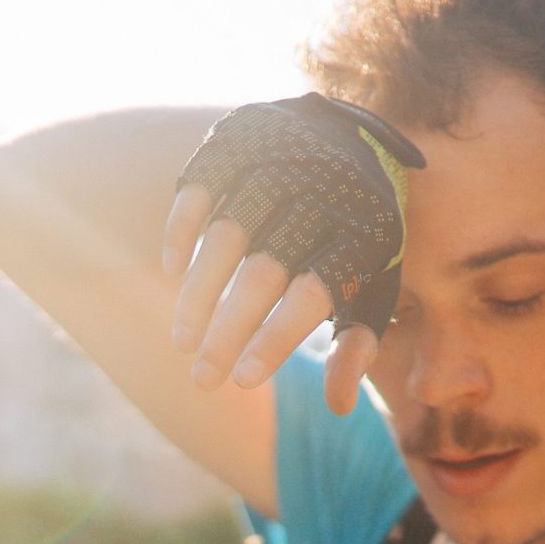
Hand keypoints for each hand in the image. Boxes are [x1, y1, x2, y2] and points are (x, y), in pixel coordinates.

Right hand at [161, 94, 421, 417]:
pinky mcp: (240, 139)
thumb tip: (340, 407)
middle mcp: (321, 190)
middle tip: (202, 379)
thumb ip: (357, 343)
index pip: (314, 292)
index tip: (244, 381)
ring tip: (183, 343)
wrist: (350, 136)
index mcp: (364, 231)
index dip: (276, 339)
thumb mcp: (373, 285)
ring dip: (199, 294)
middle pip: (265, 270)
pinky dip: (181, 232)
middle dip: (229, 331)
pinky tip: (171, 273)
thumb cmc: (359, 236)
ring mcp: (276, 161)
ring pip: (227, 235)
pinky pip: (200, 189)